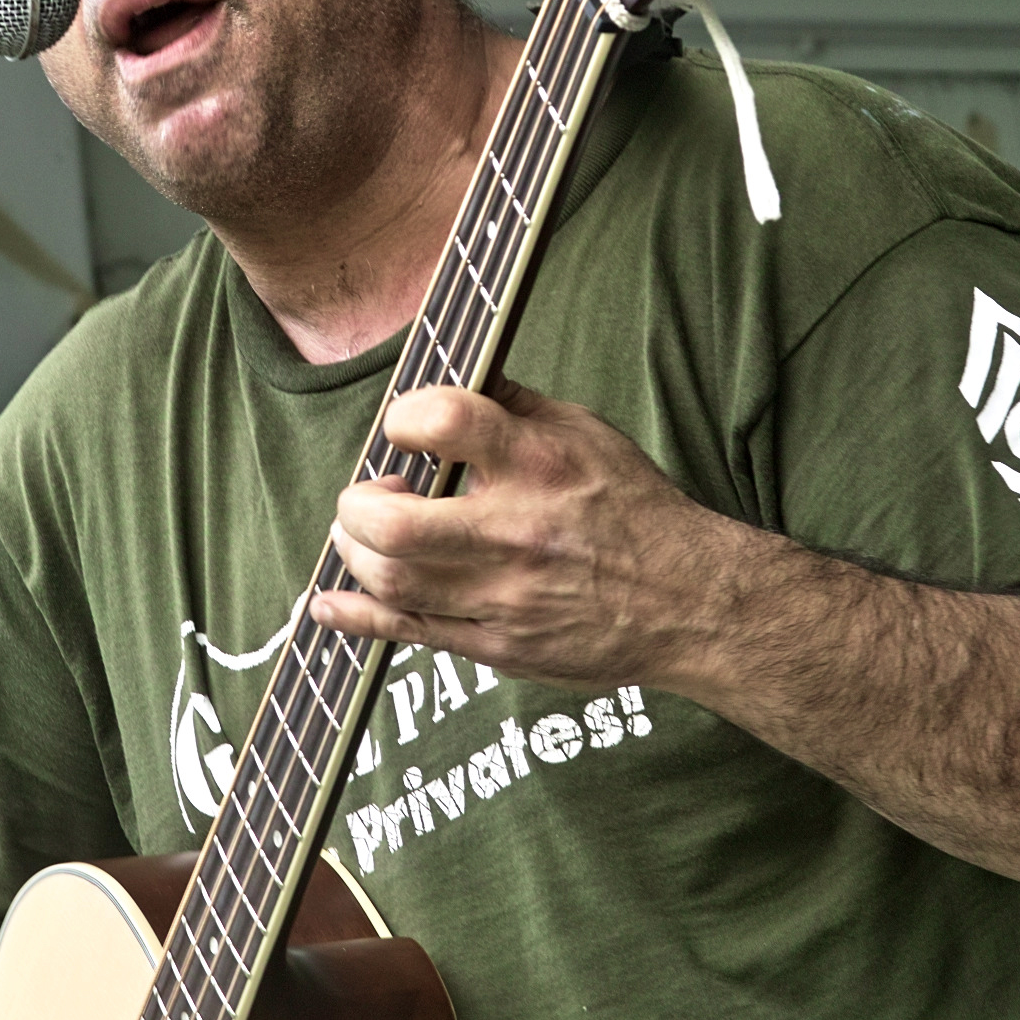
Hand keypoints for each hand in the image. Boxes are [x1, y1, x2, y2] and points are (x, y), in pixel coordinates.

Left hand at [310, 377, 755, 688]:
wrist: (691, 602)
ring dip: (354, 553)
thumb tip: (446, 372)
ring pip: (390, 581)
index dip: (403, 418)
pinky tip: (328, 604)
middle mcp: (517, 531)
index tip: (403, 428)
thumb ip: (511, 404)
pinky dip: (356, 618)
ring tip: (363, 536)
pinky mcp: (500, 647)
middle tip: (368, 495)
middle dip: (356, 504)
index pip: (445, 422)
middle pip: (392, 522)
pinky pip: (410, 634)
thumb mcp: (585, 432)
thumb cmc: (633, 508)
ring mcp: (506, 596)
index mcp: (540, 464)